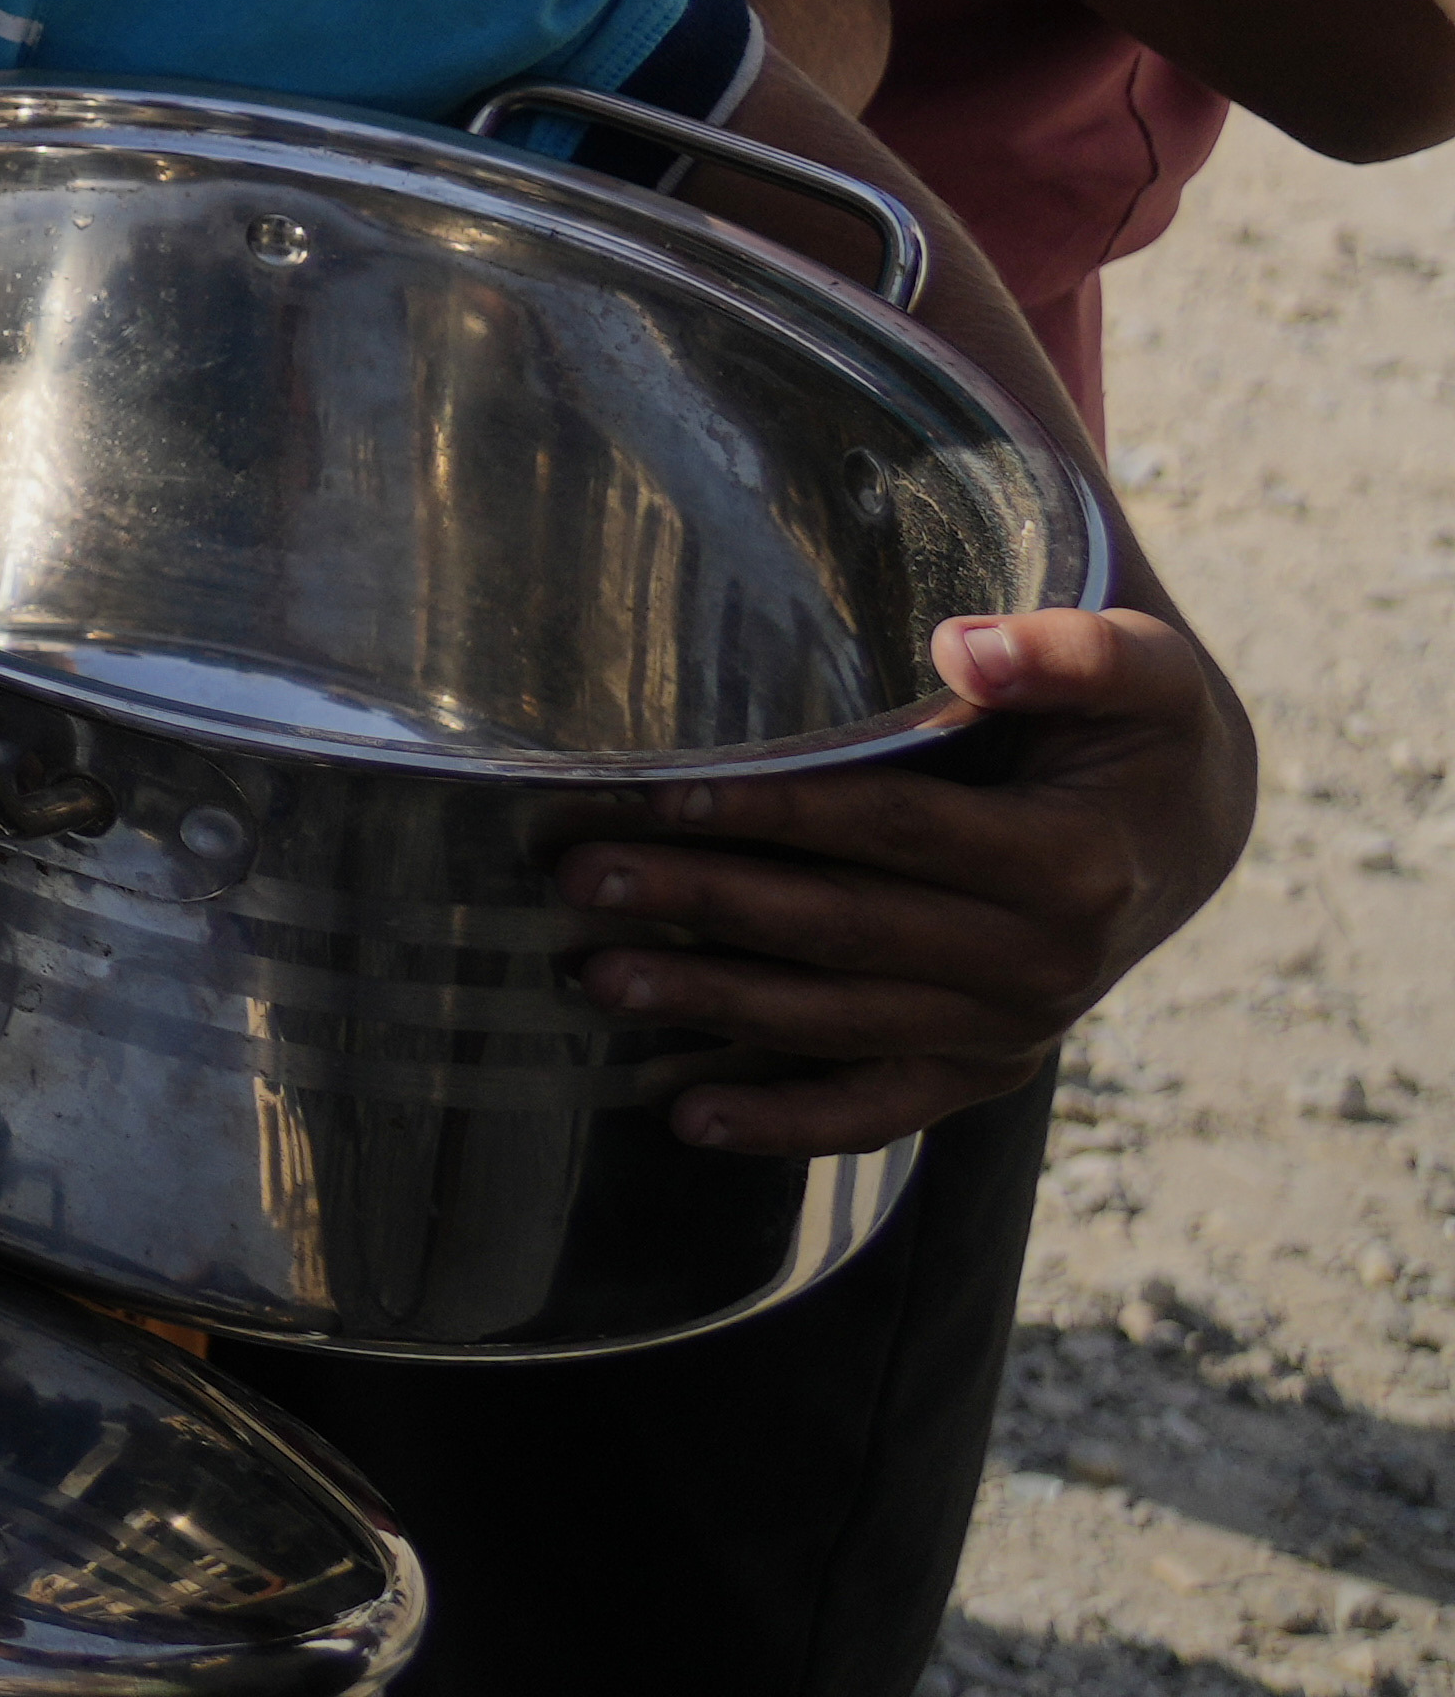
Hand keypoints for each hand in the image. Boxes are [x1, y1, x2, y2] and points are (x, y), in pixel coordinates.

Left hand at [560, 602, 1256, 1151]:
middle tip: (580, 880)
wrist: (1188, 830)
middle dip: (706, 907)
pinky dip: (789, 1122)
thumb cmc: (1140, 727)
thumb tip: (965, 648)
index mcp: (1073, 862)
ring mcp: (1015, 1028)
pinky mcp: (990, 1065)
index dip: (775, 812)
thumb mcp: (1145, 668)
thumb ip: (1069, 650)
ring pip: (843, 1023)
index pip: (893, 832)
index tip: (660, 794)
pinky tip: (688, 1117)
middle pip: (845, 931)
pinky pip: (883, 1108)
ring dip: (715, 1007)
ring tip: (596, 978)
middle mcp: (1046, 963)